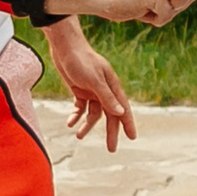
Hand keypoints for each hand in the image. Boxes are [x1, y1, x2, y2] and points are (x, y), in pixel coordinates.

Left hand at [46, 18, 135, 149]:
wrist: (64, 46)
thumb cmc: (81, 60)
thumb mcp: (94, 80)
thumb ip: (107, 97)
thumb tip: (120, 113)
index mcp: (112, 86)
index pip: (123, 108)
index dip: (128, 123)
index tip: (132, 137)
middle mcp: (104, 90)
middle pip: (110, 115)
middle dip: (110, 131)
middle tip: (111, 149)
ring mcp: (92, 90)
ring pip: (93, 113)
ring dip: (87, 125)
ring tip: (79, 136)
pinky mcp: (79, 90)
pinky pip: (80, 108)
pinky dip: (76, 116)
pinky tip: (70, 123)